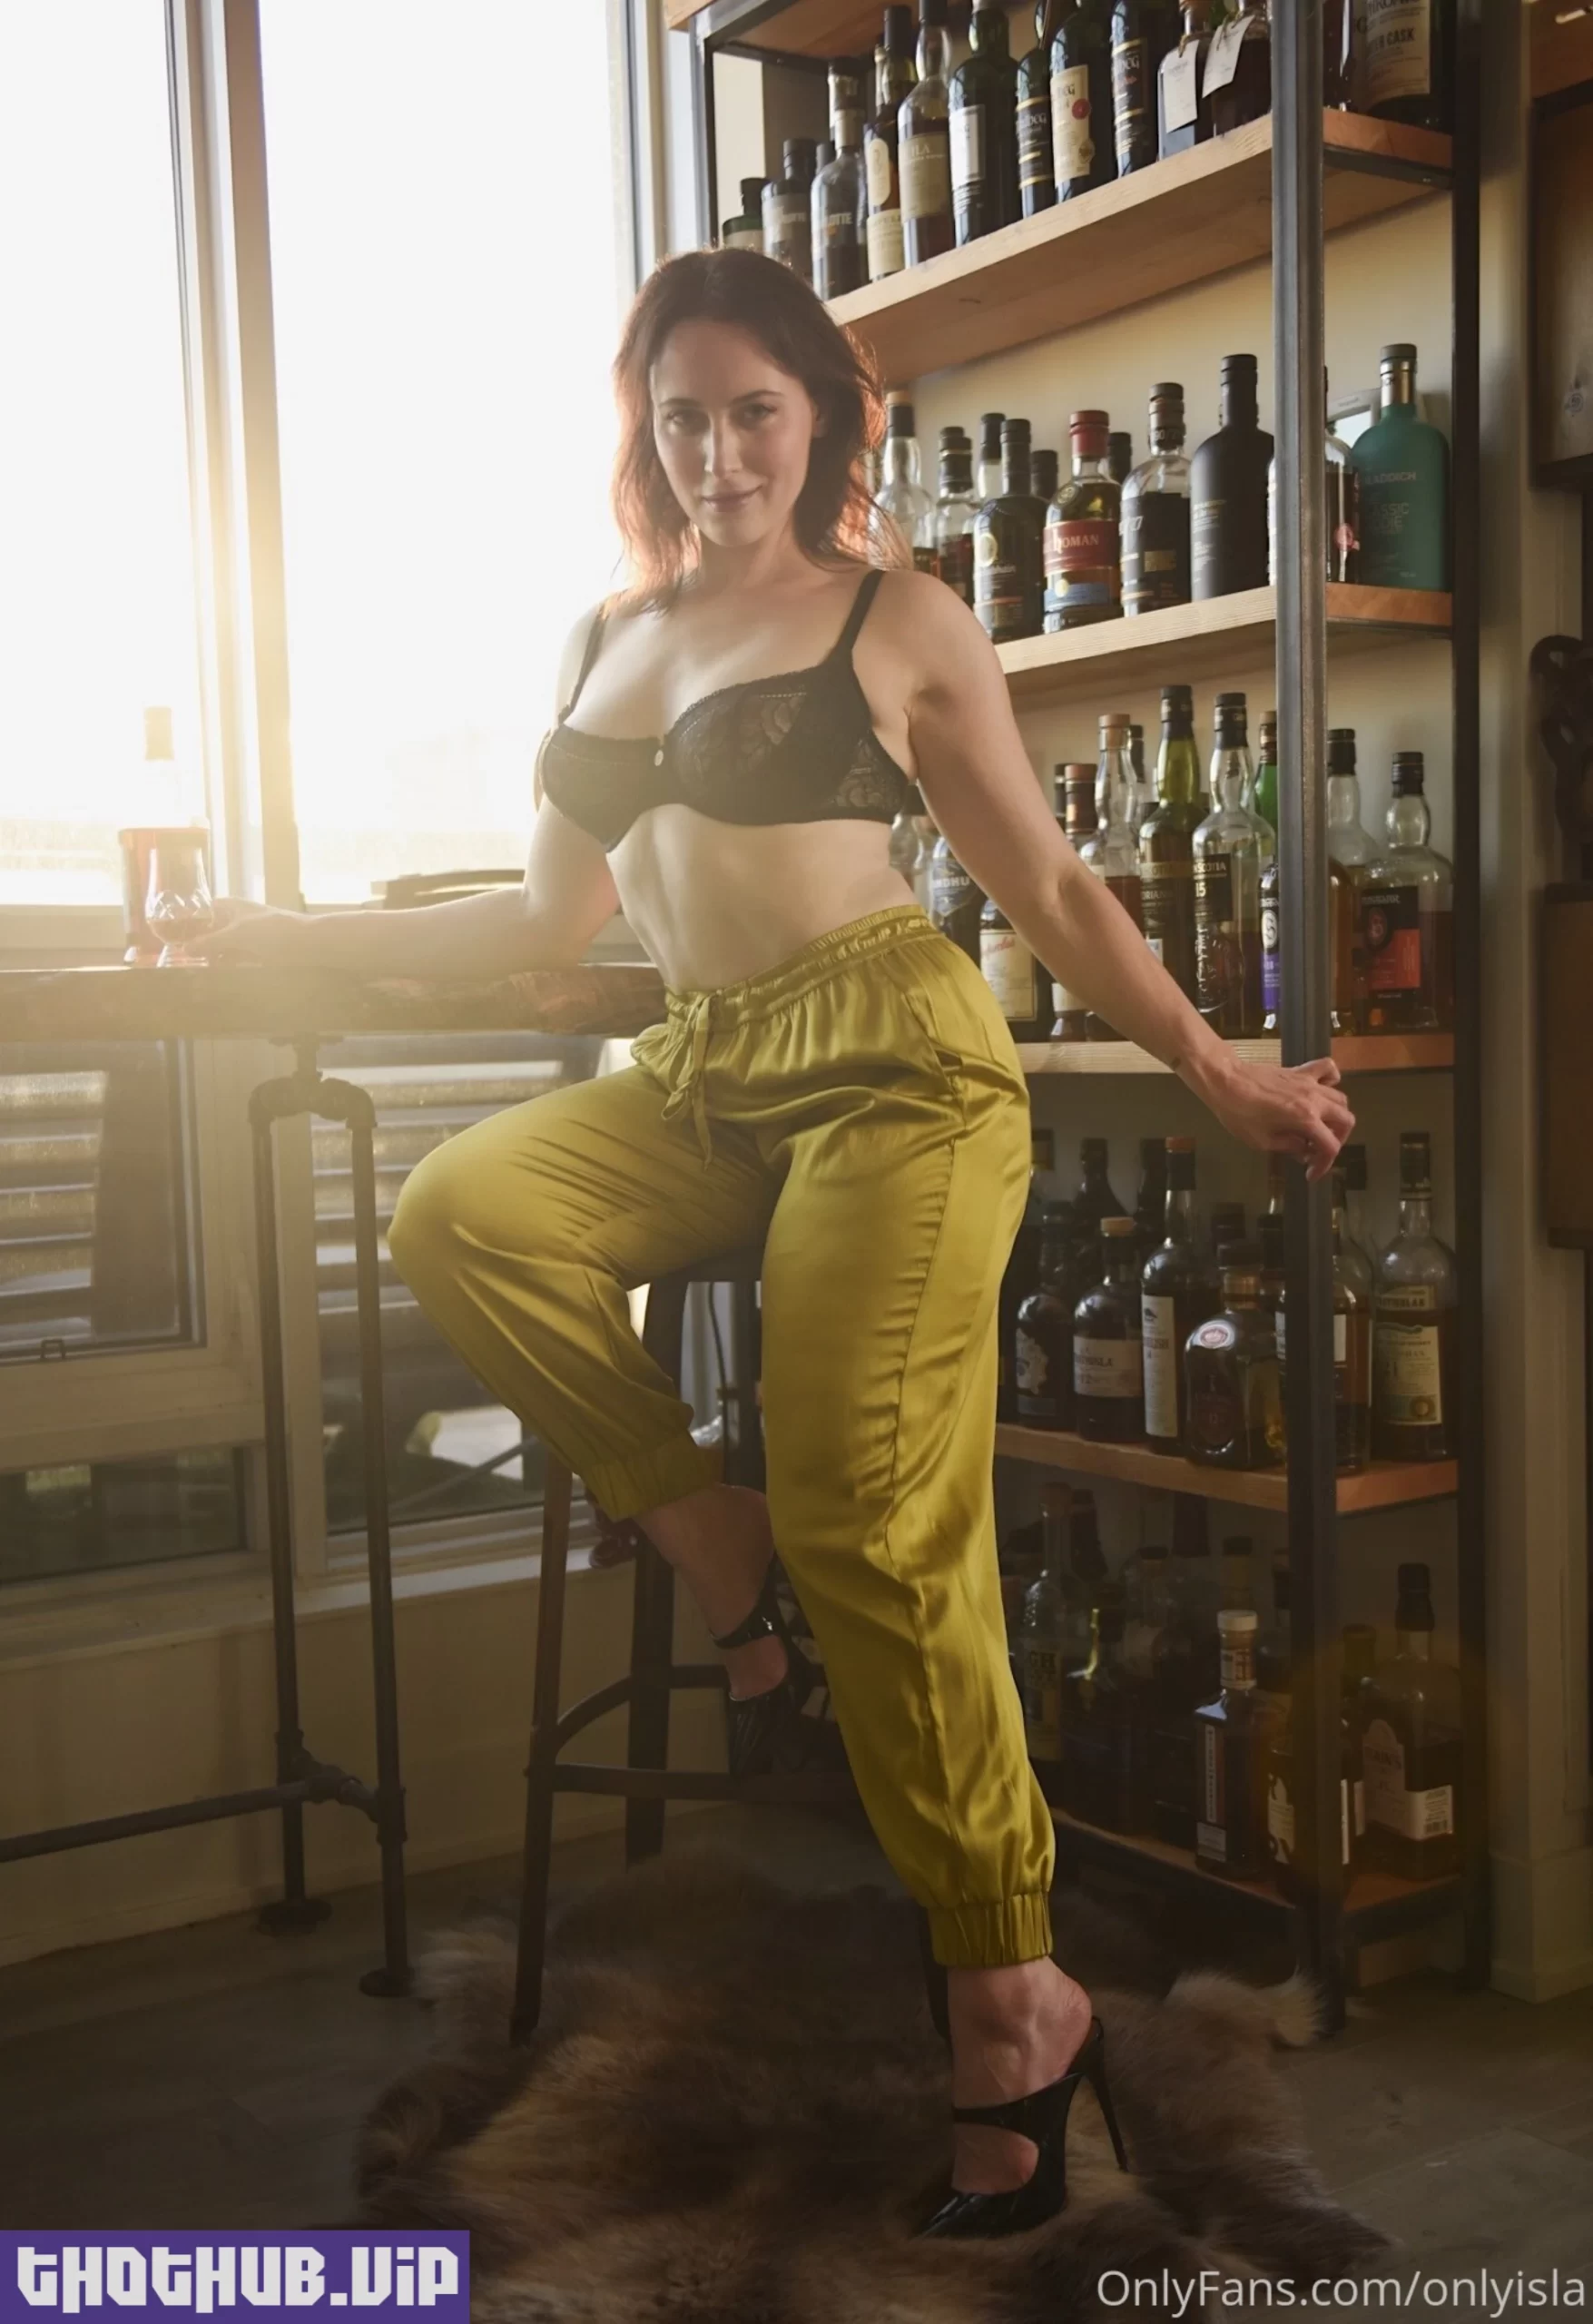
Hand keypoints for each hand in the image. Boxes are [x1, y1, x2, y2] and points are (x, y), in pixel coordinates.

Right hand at [168, 897, 308, 964]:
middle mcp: (234, 920)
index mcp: (229, 907)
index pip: (198, 911)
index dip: (183, 922)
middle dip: (194, 945)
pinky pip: (232, 960)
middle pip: (206, 932)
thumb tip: (186, 949)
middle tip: (175, 960)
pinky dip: (223, 967)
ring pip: (218, 948)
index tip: (164, 934)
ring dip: (208, 958)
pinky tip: (212, 977)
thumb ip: (211, 941)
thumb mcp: (238, 934)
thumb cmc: (275, 931)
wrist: (309, 945)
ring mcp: (244, 938)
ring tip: (191, 972)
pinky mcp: (253, 954)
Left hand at [1190, 1051, 1354, 1182]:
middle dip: (1337, 1140)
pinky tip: (1321, 1092)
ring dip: (1336, 1116)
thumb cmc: (1238, 1113)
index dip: (1325, 1164)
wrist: (1225, 1081)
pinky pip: (1328, 1069)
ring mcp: (1310, 1082)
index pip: (1330, 1146)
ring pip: (1341, 1098)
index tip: (1311, 1174)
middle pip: (1345, 1121)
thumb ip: (1289, 1147)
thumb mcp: (1261, 1141)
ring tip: (1319, 1127)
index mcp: (1306, 1118)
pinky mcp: (1301, 1071)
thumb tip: (1304, 1150)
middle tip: (1317, 1150)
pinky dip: (1331, 1080)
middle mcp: (1314, 1099)